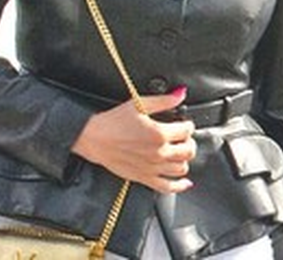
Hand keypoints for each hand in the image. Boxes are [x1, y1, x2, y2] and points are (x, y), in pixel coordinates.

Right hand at [71, 88, 197, 193]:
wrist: (93, 138)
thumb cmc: (113, 121)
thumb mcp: (139, 104)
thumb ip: (164, 100)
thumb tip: (181, 94)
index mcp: (159, 133)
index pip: (187, 130)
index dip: (188, 125)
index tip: (184, 124)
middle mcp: (158, 152)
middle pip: (189, 151)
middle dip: (189, 142)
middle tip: (183, 138)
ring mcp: (152, 167)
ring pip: (181, 168)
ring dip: (183, 159)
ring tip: (178, 152)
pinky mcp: (143, 178)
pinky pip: (167, 187)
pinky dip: (179, 186)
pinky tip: (184, 182)